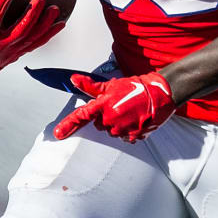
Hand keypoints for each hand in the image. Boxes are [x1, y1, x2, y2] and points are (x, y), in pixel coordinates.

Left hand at [53, 72, 175, 141]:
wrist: (159, 95)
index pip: (81, 116)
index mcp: (103, 105)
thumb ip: (90, 86)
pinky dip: (127, 130)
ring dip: (116, 124)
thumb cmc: (135, 88)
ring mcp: (121, 129)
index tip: (58, 134)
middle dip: (105, 117)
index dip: (68, 125)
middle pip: (98, 125)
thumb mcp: (111, 85)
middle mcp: (109, 120)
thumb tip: (73, 80)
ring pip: (111, 132)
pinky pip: (124, 137)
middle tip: (118, 107)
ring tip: (128, 113)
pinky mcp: (132, 137)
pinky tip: (135, 120)